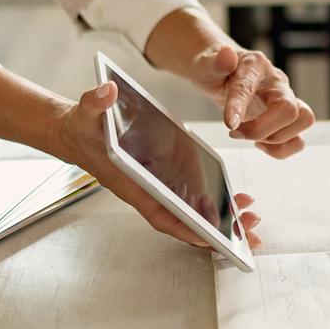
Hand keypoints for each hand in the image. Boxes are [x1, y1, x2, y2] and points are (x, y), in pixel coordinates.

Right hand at [47, 81, 263, 246]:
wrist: (79, 131)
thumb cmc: (83, 128)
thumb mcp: (86, 112)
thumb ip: (96, 103)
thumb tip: (108, 91)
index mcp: (130, 183)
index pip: (159, 213)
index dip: (184, 227)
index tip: (209, 238)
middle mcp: (148, 190)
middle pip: (183, 219)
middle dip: (215, 231)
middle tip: (249, 234)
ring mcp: (159, 184)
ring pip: (191, 210)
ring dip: (221, 218)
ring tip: (251, 220)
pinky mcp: (166, 175)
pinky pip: (191, 195)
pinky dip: (214, 201)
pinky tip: (237, 201)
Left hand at [188, 44, 314, 158]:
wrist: (221, 74)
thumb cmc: (214, 70)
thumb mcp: (205, 65)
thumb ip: (214, 62)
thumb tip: (226, 56)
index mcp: (255, 66)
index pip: (250, 87)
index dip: (239, 106)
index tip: (229, 124)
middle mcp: (276, 82)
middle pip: (289, 109)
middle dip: (261, 129)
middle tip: (235, 132)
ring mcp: (285, 100)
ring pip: (303, 120)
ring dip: (276, 138)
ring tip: (252, 138)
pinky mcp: (285, 119)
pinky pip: (298, 139)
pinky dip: (281, 149)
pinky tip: (260, 143)